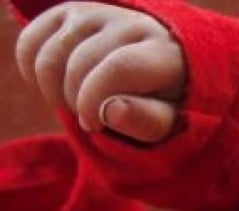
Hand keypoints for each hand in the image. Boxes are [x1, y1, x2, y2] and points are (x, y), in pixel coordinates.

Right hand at [16, 1, 184, 142]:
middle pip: (81, 63)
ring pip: (50, 56)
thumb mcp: (162, 121)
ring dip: (54, 92)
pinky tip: (57, 87)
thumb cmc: (157, 103)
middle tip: (91, 118)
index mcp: (163, 51)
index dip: (95, 102)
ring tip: (78, 103)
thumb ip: (144, 121)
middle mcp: (130, 22)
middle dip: (77, 102)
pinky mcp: (68, 13)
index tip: (94, 124)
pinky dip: (33, 74)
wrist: (149, 74)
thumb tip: (111, 112)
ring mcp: (97, 13)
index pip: (118, 67)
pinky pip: (30, 45)